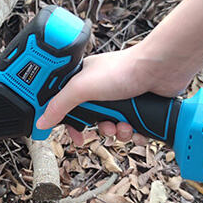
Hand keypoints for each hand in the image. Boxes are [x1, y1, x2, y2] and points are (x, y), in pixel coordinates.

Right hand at [36, 43, 191, 144]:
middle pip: (91, 121)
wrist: (160, 70)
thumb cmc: (123, 69)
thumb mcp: (82, 88)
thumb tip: (41, 122)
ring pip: (111, 127)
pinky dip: (133, 131)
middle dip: (99, 128)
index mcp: (82, 80)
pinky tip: (136, 125)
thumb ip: (59, 105)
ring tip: (124, 124)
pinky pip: (129, 129)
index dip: (68, 122)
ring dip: (117, 131)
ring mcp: (120, 99)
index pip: (66, 105)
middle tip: (104, 126)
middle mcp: (100, 89)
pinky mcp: (136, 107)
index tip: (73, 134)